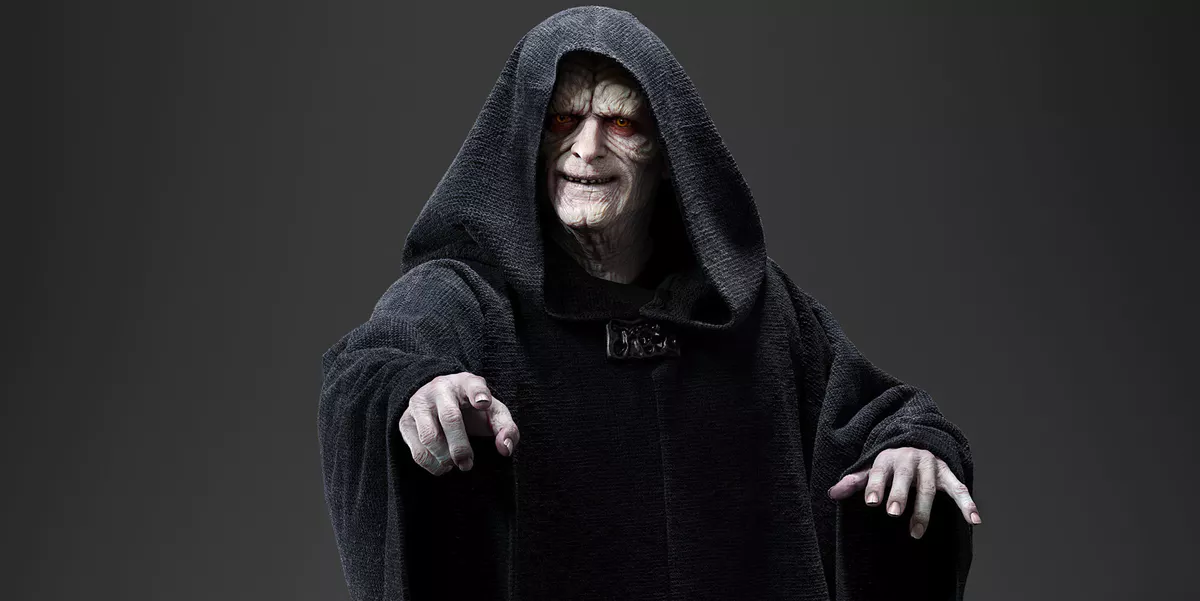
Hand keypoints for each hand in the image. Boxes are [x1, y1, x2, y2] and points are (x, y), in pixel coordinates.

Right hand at [397, 372, 520, 475]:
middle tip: (468, 465)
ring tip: (455, 465)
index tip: (483, 403)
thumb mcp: (493, 414)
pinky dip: (431, 464)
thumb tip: (505, 449)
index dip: (478, 393)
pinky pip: (416, 448)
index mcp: (466, 382)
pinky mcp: (405, 420)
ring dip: (444, 457)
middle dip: (460, 446)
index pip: (473, 384)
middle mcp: (441, 388)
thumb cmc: (473, 410)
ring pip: (429, 435)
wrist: (439, 403)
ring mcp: (420, 403)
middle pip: (450, 418)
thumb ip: (506, 429)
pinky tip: (443, 466)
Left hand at [827, 447, 980, 538]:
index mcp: (888, 457)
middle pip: (906, 478)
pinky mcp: (947, 473)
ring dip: (924, 509)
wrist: (918, 439)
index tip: (871, 502)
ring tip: (916, 532)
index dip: (876, 486)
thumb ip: (855, 481)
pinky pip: (959, 488)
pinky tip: (974, 520)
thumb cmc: (891, 463)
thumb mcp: (871, 467)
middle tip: (893, 514)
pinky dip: (967, 503)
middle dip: (900, 495)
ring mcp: (931, 466)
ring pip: (929, 488)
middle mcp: (910, 459)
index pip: (880, 471)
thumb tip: (833, 493)